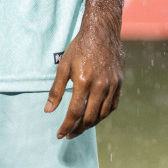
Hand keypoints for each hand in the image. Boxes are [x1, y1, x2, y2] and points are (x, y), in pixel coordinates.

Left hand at [46, 17, 122, 139]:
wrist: (102, 32)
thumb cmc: (80, 48)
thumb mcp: (63, 67)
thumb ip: (56, 90)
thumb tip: (48, 110)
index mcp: (84, 82)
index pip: (75, 112)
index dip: (66, 126)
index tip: (60, 135)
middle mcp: (100, 86)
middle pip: (89, 117)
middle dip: (77, 129)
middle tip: (69, 134)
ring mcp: (112, 85)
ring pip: (102, 114)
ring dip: (90, 124)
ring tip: (80, 127)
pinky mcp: (119, 82)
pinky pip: (113, 105)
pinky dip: (103, 114)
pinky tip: (95, 116)